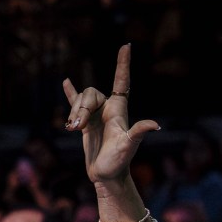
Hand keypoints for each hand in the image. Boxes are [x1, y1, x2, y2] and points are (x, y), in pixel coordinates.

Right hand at [63, 45, 160, 185]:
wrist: (107, 175)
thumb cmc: (120, 161)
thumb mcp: (129, 145)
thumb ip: (139, 133)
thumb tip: (155, 125)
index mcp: (119, 109)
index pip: (122, 81)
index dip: (123, 63)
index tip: (126, 46)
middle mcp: (108, 108)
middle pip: (90, 93)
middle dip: (80, 106)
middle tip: (77, 127)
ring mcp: (96, 114)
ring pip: (80, 100)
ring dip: (73, 112)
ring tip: (72, 129)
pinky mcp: (85, 122)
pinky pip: (75, 102)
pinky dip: (70, 93)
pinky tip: (66, 82)